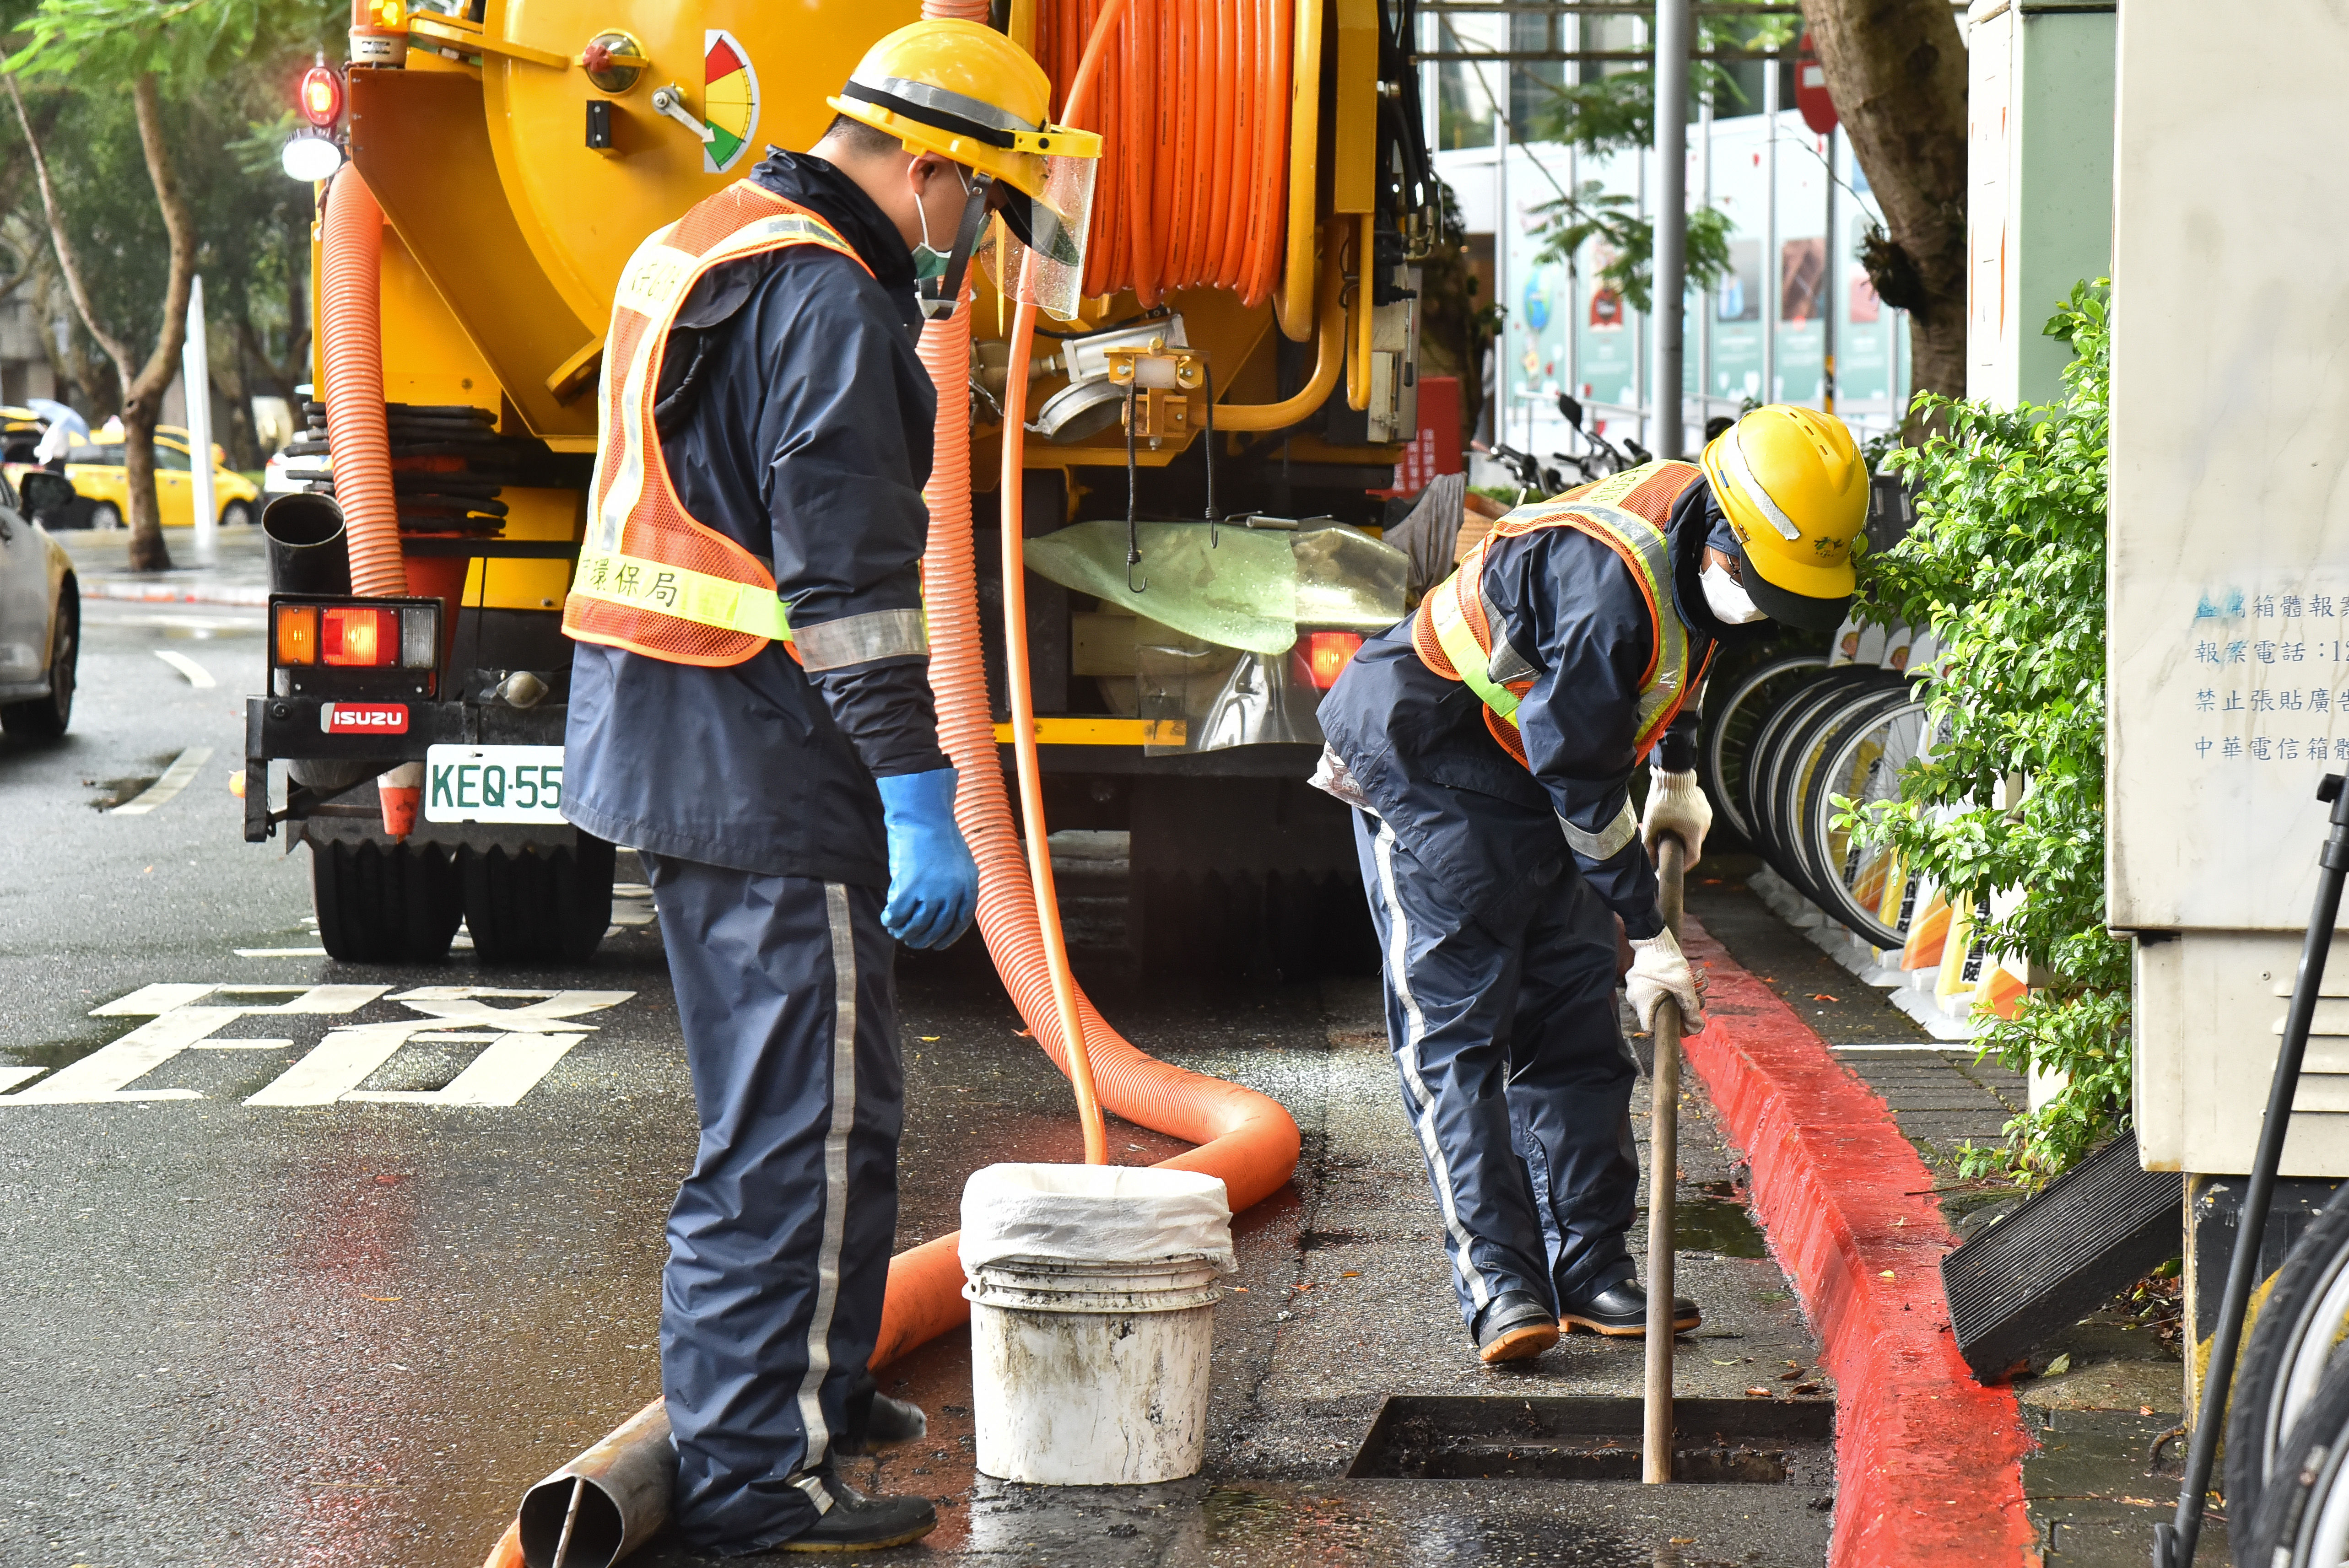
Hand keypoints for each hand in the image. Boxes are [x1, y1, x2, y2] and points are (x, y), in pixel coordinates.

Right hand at [876, 768, 978, 948]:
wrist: (923, 816)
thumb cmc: (937, 834)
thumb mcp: (959, 861)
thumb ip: (956, 884)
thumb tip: (944, 908)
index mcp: (969, 885)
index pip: (962, 921)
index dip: (949, 937)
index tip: (938, 945)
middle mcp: (953, 892)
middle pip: (937, 927)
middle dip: (923, 939)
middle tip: (911, 941)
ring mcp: (932, 892)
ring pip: (917, 926)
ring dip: (905, 932)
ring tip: (897, 931)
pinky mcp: (909, 888)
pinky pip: (898, 914)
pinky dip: (891, 920)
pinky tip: (887, 918)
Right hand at [1625, 928, 1703, 1032]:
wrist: (1654, 939)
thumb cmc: (1666, 963)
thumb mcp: (1684, 987)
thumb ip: (1690, 1009)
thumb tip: (1696, 1027)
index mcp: (1642, 1003)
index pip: (1650, 1028)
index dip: (1666, 1028)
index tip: (1680, 1023)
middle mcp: (1633, 998)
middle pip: (1655, 1014)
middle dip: (1675, 1011)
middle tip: (1691, 1001)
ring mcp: (1633, 988)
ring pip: (1654, 1002)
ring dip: (1671, 999)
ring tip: (1689, 988)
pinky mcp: (1636, 979)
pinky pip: (1650, 991)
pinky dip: (1663, 990)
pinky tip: (1676, 981)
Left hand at [1640, 766, 1711, 868]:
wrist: (1672, 775)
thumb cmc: (1662, 800)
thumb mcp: (1652, 823)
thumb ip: (1649, 843)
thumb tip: (1648, 859)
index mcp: (1694, 832)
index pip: (1694, 857)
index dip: (1685, 866)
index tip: (1676, 867)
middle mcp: (1705, 825)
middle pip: (1693, 844)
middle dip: (1680, 846)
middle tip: (1666, 846)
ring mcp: (1706, 814)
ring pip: (1695, 831)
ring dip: (1683, 833)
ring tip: (1668, 829)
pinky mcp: (1704, 806)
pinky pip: (1696, 819)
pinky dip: (1687, 822)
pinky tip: (1674, 817)